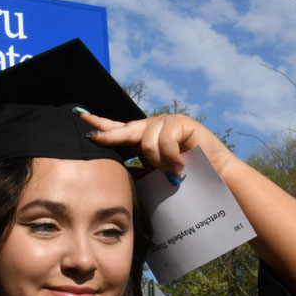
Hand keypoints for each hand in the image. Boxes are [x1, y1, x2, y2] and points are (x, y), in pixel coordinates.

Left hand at [76, 110, 233, 180]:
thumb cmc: (184, 177)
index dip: (101, 125)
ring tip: (173, 171)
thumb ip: (138, 168)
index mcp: (144, 138)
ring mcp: (166, 122)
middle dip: (109, 135)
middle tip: (92, 137)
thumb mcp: (154, 173)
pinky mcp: (181, 122)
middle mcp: (152, 126)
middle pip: (125, 129)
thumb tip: (112, 173)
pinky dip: (171, 157)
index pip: (119, 129)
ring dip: (158, 161)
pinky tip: (181, 166)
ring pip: (147, 141)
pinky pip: (165, 141)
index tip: (81, 117)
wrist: (214, 176)